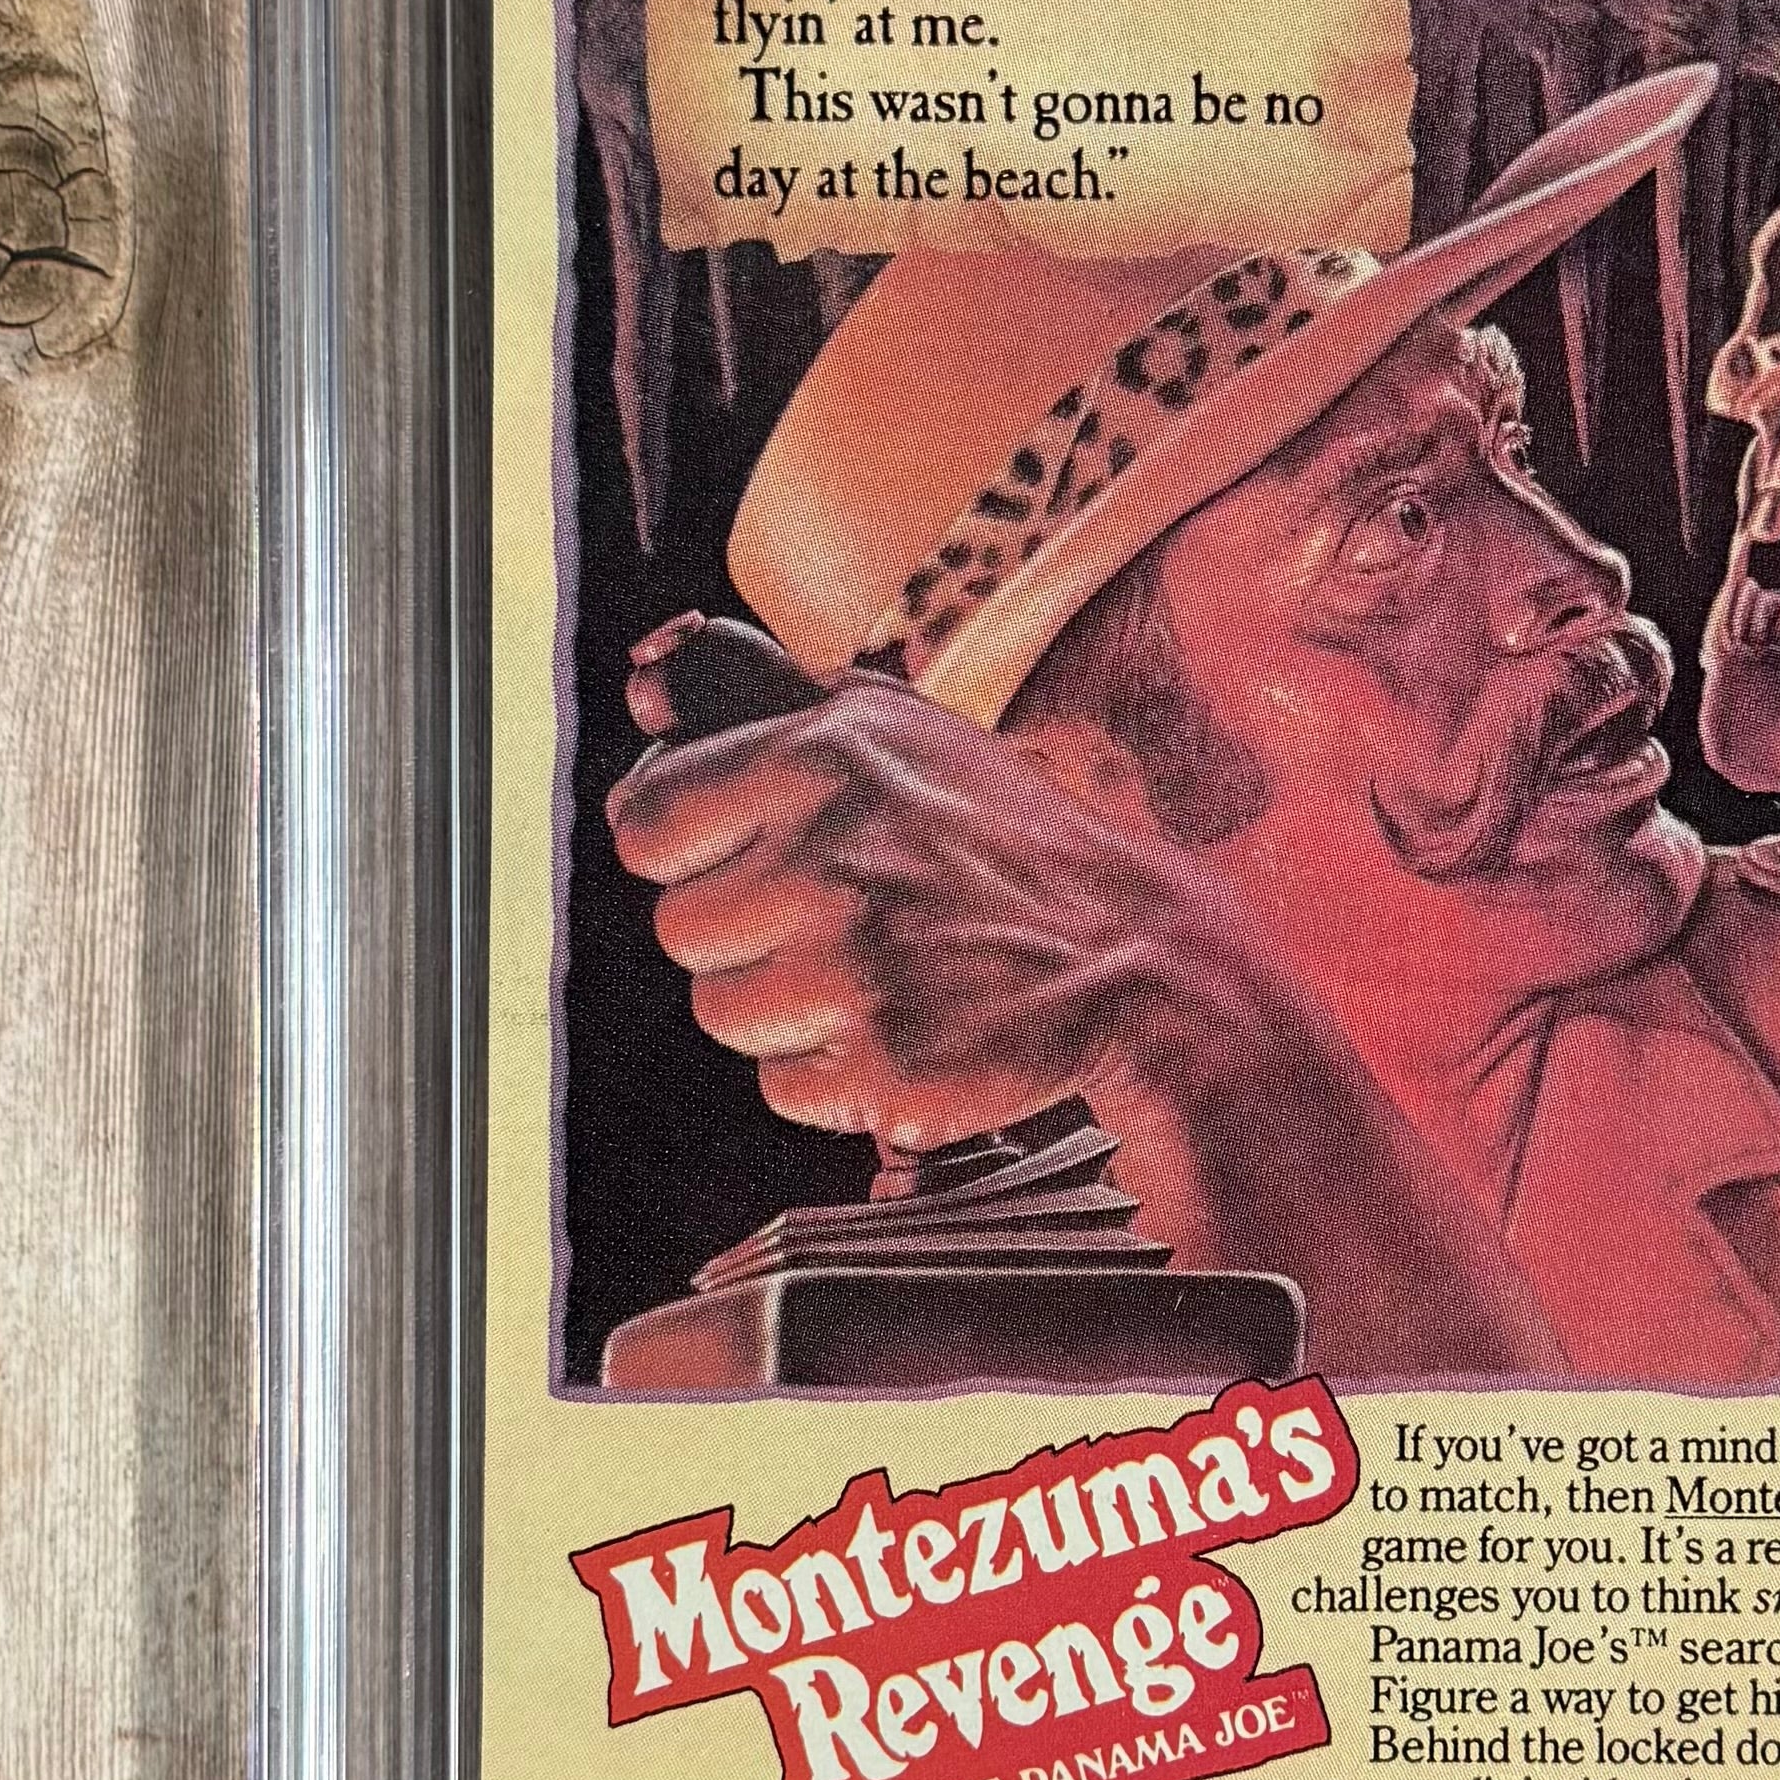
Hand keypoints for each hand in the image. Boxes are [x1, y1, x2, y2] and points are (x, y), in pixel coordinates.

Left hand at [605, 674, 1257, 1151]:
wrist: (1139, 961)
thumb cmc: (1001, 842)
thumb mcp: (897, 736)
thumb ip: (761, 710)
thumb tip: (640, 691)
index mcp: (822, 754)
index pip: (646, 823)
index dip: (697, 852)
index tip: (759, 861)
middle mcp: (831, 851)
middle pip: (682, 930)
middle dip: (751, 938)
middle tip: (853, 923)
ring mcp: (857, 965)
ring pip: (725, 1014)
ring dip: (791, 1010)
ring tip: (890, 975)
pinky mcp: (883, 1064)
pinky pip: (786, 1088)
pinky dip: (840, 1078)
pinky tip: (914, 1030)